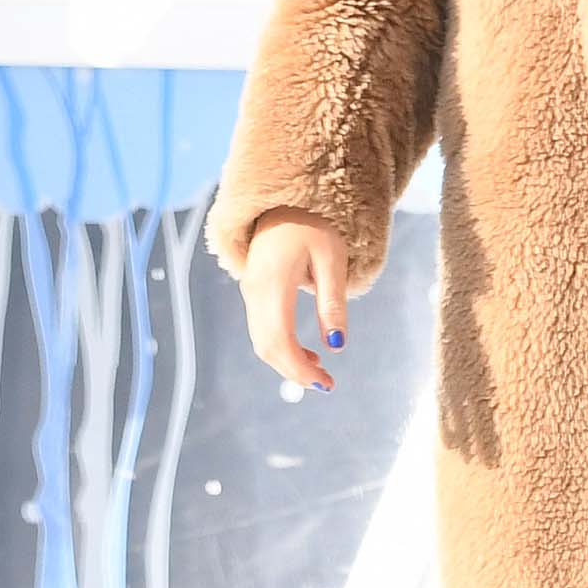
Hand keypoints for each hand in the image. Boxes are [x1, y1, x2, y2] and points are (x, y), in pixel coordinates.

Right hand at [241, 209, 349, 393]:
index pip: (279, 338)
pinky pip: (262, 330)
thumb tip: (337, 345)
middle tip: (327, 385)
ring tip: (320, 373)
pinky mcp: (254, 294)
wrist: (284, 202)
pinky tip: (306, 355)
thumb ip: (333, 302)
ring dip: (288, 363)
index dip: (299, 367)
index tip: (325, 383)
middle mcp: (254, 291)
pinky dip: (281, 349)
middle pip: (267, 346)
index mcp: (273, 282)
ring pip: (262, 341)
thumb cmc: (313, 226)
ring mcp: (250, 293)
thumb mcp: (332, 260)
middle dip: (294, 372)